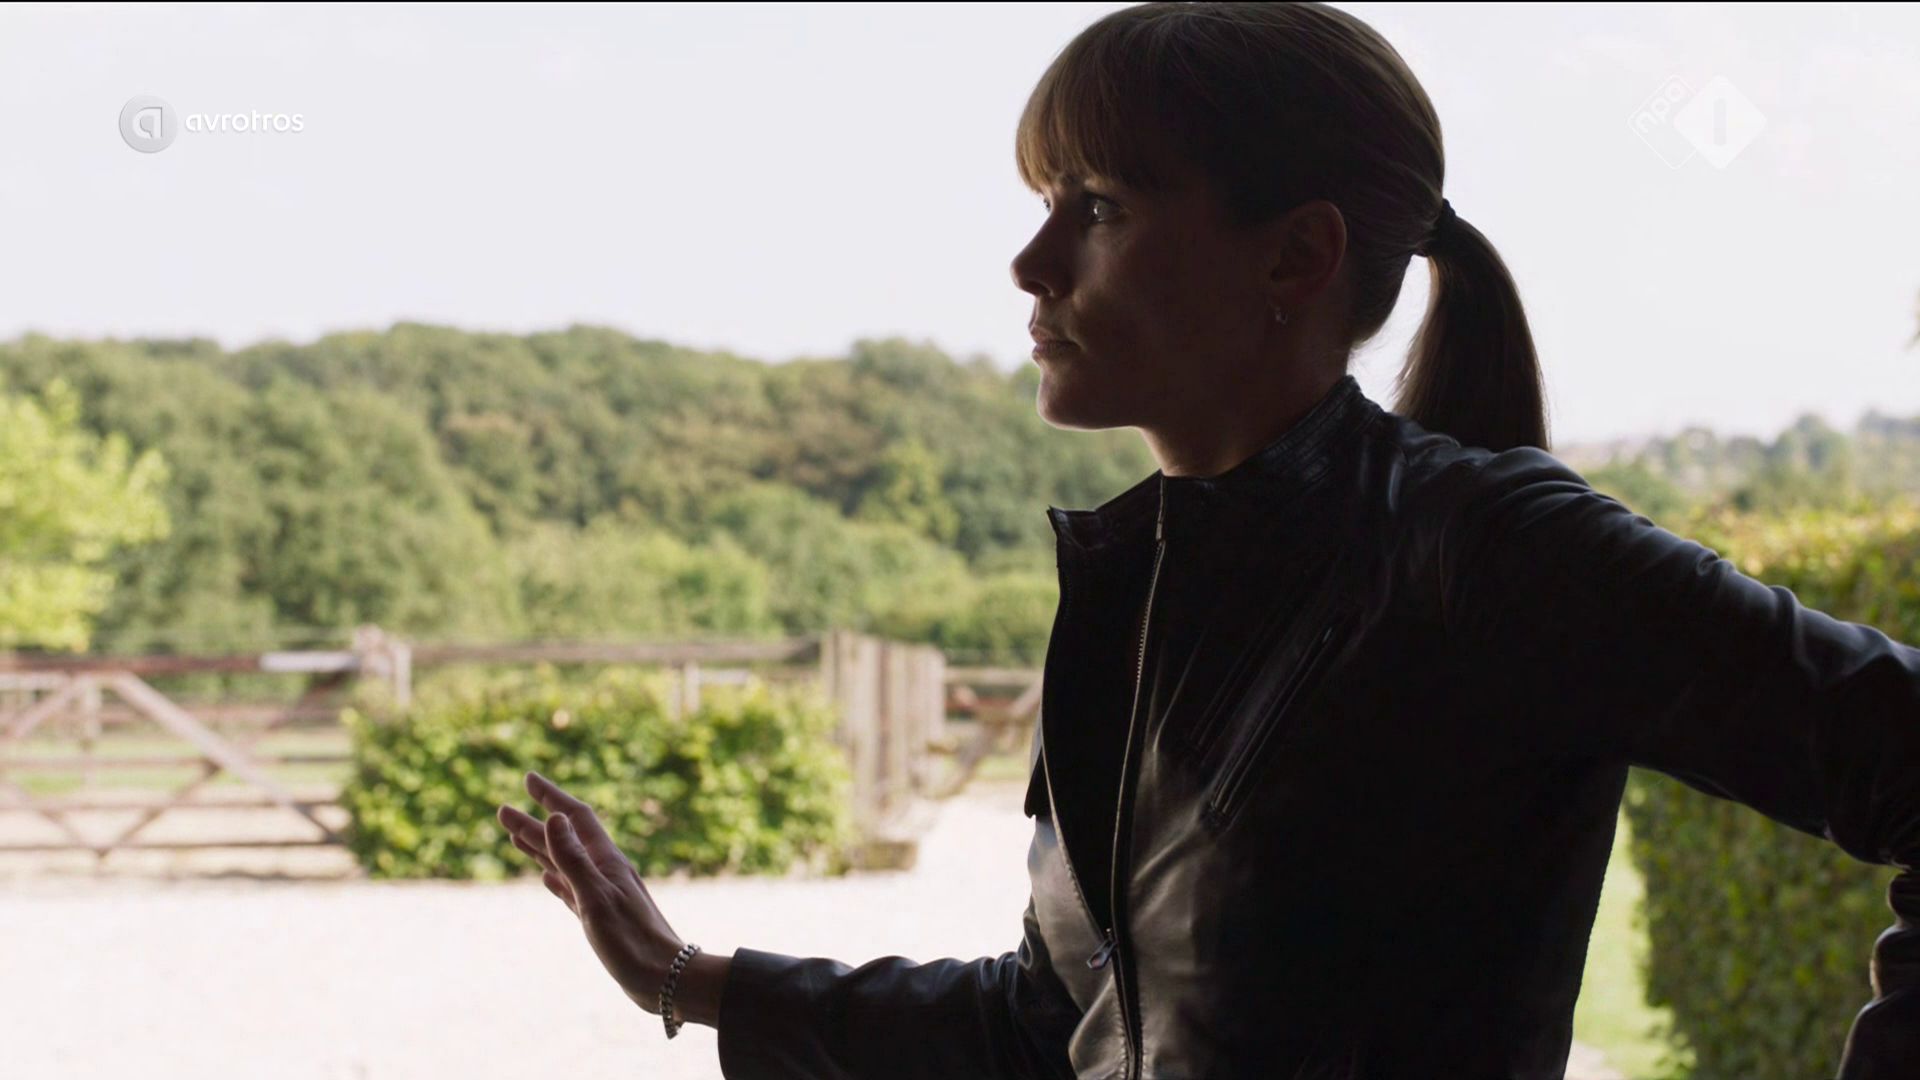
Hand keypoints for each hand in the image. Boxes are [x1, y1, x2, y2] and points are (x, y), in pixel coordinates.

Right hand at [498, 770, 690, 1015]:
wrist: (664, 978)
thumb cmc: (632, 941)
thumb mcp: (596, 898)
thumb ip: (573, 859)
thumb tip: (554, 817)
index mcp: (606, 861)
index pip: (575, 817)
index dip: (552, 796)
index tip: (528, 778)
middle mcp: (603, 872)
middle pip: (563, 839)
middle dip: (533, 822)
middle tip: (502, 809)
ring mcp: (600, 894)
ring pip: (562, 862)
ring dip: (538, 847)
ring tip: (513, 835)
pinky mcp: (597, 916)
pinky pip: (569, 889)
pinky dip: (554, 878)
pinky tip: (544, 876)